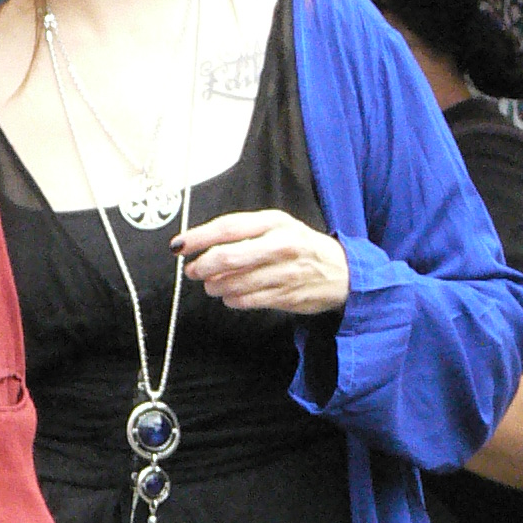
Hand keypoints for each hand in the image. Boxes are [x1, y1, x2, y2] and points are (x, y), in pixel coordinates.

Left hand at [175, 211, 349, 314]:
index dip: (199, 236)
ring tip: (209, 284)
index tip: (180, 245)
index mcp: (274, 222)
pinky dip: (232, 299)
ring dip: (215, 285)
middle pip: (229, 256)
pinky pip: (250, 300)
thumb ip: (245, 232)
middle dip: (203, 265)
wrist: (342, 271)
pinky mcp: (287, 296)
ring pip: (236, 282)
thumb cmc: (300, 245)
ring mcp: (284, 273)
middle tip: (192, 270)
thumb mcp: (277, 226)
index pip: (229, 227)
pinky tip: (228, 296)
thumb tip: (203, 244)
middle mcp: (279, 245)